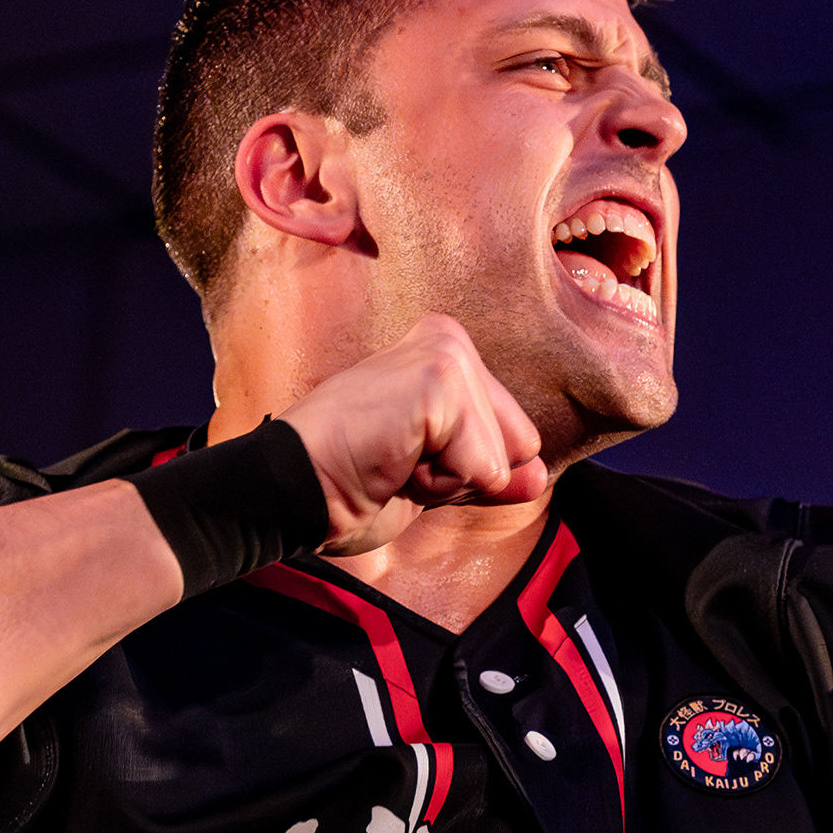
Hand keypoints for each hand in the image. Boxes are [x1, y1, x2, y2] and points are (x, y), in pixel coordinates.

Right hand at [277, 315, 550, 555]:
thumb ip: (487, 472)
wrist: (292, 491)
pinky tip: (392, 462)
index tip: (404, 462)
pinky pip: (480, 464)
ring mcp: (445, 354)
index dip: (465, 472)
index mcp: (448, 355)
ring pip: (501, 457)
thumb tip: (540, 475)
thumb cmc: (346, 485)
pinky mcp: (437, 378)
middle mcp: (450, 341)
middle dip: (463, 474)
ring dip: (447, 480)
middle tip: (397, 463)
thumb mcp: (434, 480)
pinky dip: (438, 484)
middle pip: (521, 444)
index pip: (516, 438)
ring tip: (391, 461)